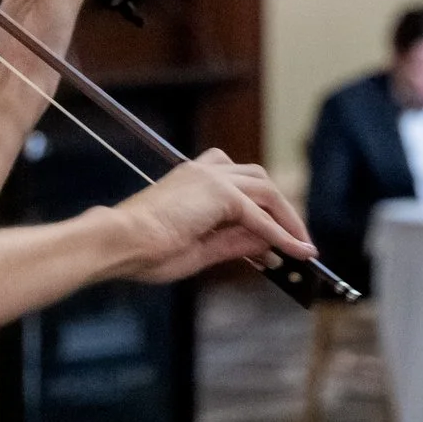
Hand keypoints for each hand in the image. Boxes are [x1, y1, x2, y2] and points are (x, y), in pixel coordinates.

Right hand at [110, 151, 316, 284]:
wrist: (120, 243)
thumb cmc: (147, 249)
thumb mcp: (201, 249)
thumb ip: (236, 242)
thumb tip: (269, 245)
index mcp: (194, 180)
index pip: (241, 187)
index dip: (264, 211)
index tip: (278, 239)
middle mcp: (205, 172)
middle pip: (259, 181)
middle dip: (282, 209)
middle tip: (297, 240)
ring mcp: (212, 178)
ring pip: (266, 191)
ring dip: (288, 218)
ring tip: (302, 246)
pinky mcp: (219, 193)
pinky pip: (259, 216)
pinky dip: (280, 234)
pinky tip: (294, 250)